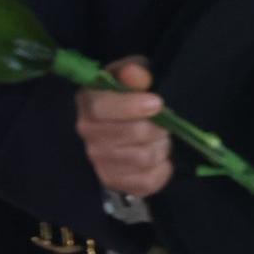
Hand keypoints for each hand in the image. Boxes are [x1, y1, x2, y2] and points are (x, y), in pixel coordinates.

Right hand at [75, 59, 171, 195]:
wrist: (124, 125)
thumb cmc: (131, 95)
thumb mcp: (133, 75)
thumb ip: (135, 71)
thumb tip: (136, 74)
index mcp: (90, 103)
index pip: (102, 108)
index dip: (131, 106)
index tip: (157, 103)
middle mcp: (89, 134)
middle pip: (133, 134)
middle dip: (158, 126)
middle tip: (165, 122)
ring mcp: (99, 161)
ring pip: (144, 157)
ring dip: (161, 146)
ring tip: (161, 138)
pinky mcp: (114, 182)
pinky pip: (148, 181)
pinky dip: (162, 169)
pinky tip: (160, 158)